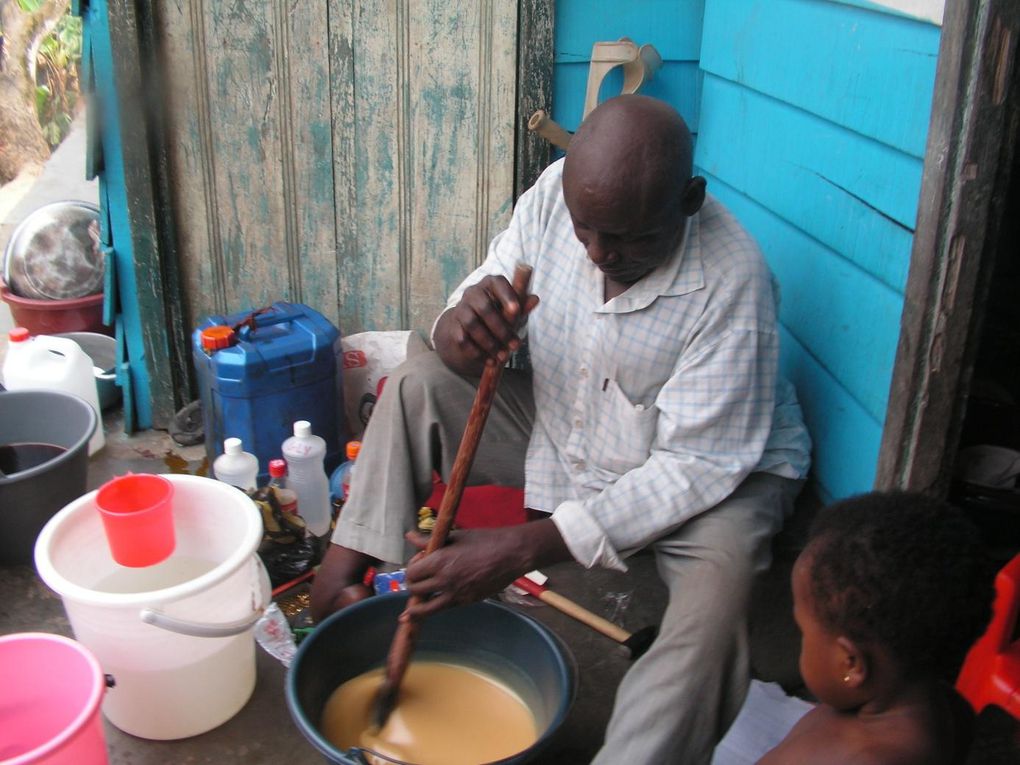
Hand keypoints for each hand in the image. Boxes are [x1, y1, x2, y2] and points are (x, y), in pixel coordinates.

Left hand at [401, 526, 526, 619]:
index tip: (420, 561)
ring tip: (408, 614)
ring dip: (416, 610)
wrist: (511, 554)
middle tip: (419, 579)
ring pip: (426, 609)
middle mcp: (445, 580)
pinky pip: (444, 608)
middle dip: (413, 585)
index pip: (412, 572)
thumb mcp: (455, 536)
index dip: (412, 567)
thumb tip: (410, 536)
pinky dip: (434, 609)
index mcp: (440, 561)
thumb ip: (429, 540)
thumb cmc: (485, 541)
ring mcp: (456, 594)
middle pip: (415, 590)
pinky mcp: (467, 602)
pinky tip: (430, 609)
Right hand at [434, 275, 538, 375]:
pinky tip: (489, 361)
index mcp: (490, 284)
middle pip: (484, 308)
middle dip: (501, 330)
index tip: (516, 311)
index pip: (497, 282)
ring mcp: (461, 309)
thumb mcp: (512, 310)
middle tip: (515, 346)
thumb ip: (522, 305)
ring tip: (502, 357)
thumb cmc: (498, 313)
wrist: (471, 326)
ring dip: (489, 343)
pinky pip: (462, 340)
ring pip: (472, 325)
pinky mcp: (453, 327)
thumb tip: (535, 299)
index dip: (507, 295)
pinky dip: (477, 352)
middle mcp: (473, 293)